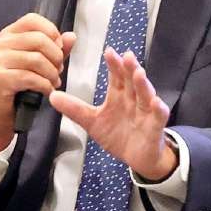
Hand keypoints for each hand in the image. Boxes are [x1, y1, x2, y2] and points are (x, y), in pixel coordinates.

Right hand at [0, 13, 76, 152]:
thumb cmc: (23, 83)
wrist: (5, 110)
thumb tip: (71, 36)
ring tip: (54, 81)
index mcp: (10, 34)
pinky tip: (47, 90)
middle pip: (38, 39)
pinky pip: (30, 77)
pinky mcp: (0, 78)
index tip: (59, 47)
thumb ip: (57, 49)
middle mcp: (1, 44)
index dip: (51, 31)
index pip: (32, 20)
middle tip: (59, 70)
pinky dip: (44, 85)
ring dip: (52, 73)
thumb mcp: (43, 62)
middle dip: (56, 56)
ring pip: (36, 59)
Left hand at [49, 48, 177, 180]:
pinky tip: (156, 103)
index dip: (114, 65)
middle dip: (130, 68)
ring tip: (139, 73)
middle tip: (126, 55)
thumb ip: (74, 109)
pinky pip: (159, 117)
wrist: (137, 158)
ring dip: (143, 84)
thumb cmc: (118, 135)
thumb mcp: (92, 122)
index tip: (109, 52)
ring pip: (146, 95)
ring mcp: (146, 112)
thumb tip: (52, 96)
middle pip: (132, 81)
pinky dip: (159, 109)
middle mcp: (134, 100)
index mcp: (119, 96)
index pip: (117, 76)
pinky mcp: (155, 127)